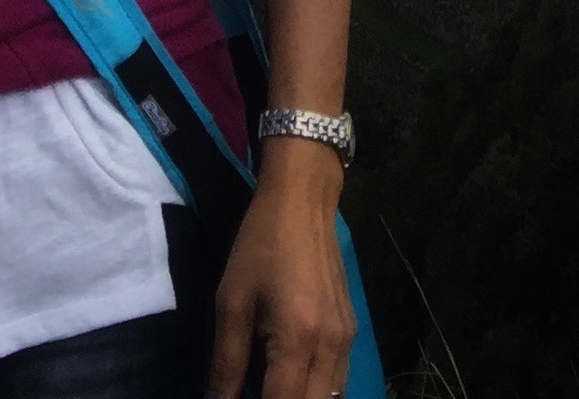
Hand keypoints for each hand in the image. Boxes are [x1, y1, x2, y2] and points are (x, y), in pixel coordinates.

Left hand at [210, 150, 353, 398]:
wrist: (303, 199)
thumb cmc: (260, 245)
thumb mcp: (231, 301)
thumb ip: (227, 362)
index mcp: (297, 338)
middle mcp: (330, 346)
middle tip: (256, 392)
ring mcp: (346, 339)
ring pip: (330, 398)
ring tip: (271, 386)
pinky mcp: (351, 330)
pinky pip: (337, 379)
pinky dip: (316, 390)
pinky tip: (292, 378)